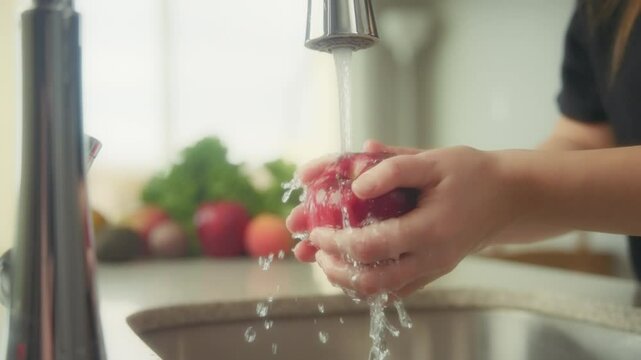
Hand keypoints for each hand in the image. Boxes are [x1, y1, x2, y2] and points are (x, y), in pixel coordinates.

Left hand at [287, 141, 516, 296]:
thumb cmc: (472, 174)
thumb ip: (394, 167)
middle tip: (313, 251)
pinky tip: (350, 265)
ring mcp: (433, 270)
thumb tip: (355, 182)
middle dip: (335, 269)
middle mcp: (431, 259)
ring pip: (382, 292)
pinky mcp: (433, 273)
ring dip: (348, 280)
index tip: (316, 229)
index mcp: (430, 231)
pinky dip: (368, 283)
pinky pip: (396, 290)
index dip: (337, 241)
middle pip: (372, 282)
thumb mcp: (433, 159)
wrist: (508, 198)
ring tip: (324, 259)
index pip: (372, 247)